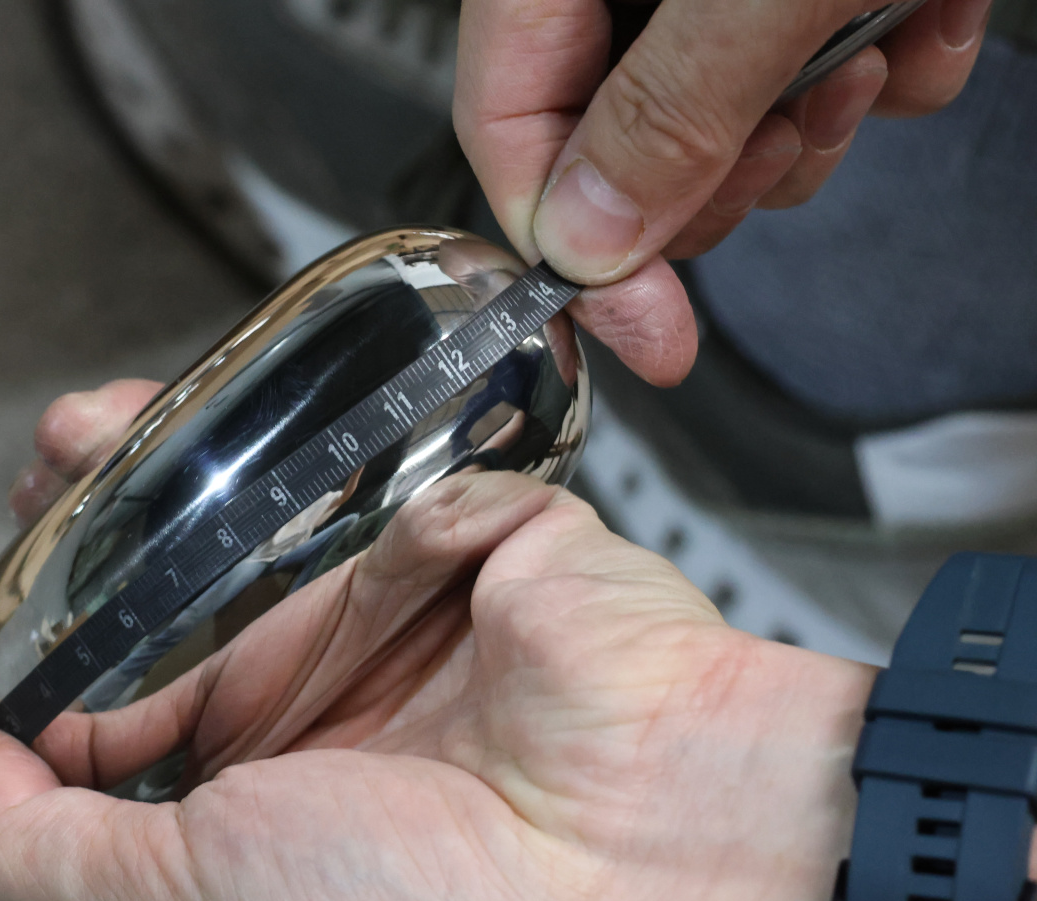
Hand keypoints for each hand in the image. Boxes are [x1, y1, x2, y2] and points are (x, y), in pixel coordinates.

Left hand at [0, 381, 879, 900]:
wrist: (660, 875)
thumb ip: (40, 842)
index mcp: (266, 795)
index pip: (133, 703)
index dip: (61, 651)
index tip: (6, 607)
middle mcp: (333, 699)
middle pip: (193, 582)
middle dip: (110, 524)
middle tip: (50, 477)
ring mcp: (411, 610)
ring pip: (275, 506)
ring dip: (183, 459)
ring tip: (95, 430)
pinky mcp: (489, 535)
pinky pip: (396, 473)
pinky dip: (338, 456)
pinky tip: (257, 435)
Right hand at [454, 0, 991, 384]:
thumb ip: (667, 112)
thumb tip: (587, 244)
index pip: (509, 126)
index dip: (572, 250)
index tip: (645, 332)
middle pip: (616, 142)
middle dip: (715, 172)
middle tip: (782, 141)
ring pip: (725, 123)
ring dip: (813, 124)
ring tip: (867, 52)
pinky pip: (819, 69)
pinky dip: (890, 67)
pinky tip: (927, 12)